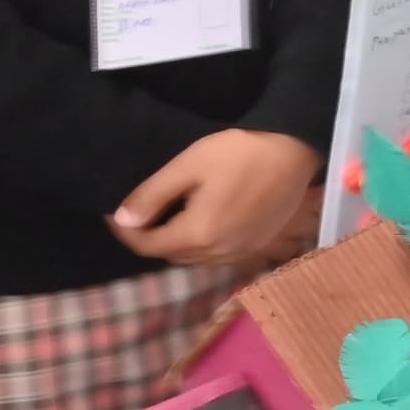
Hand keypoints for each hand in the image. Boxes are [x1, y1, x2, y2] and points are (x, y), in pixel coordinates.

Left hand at [112, 129, 319, 267]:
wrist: (294, 149)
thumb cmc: (239, 151)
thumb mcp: (189, 165)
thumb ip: (152, 195)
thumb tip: (122, 219)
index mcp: (197, 234)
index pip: (147, 246)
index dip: (126, 231)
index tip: (114, 213)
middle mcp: (218, 253)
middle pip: (170, 256)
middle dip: (151, 237)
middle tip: (143, 211)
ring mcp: (240, 252)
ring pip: (194, 259)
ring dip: (177, 244)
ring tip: (172, 216)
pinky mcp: (257, 246)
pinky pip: (217, 256)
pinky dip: (202, 245)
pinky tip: (205, 222)